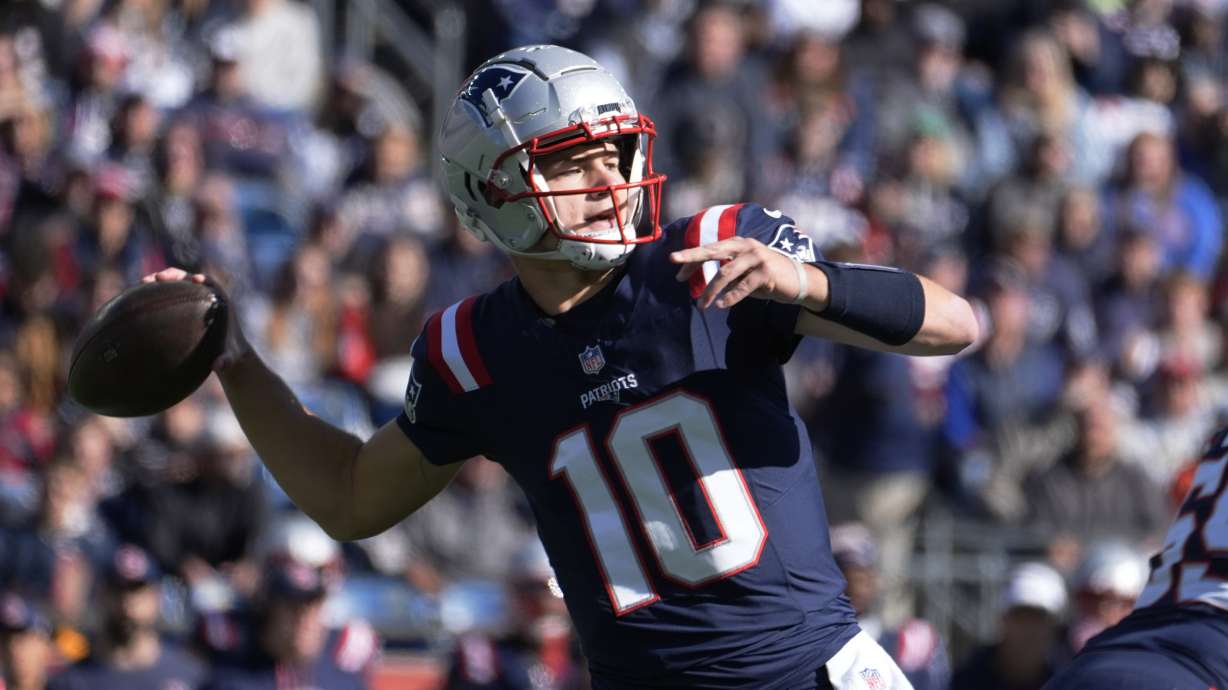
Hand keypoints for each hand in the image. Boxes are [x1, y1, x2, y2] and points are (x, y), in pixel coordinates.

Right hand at [142, 268, 251, 370]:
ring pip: (175, 284)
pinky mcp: (183, 305)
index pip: (212, 284)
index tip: (195, 279)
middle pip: (189, 278)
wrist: (226, 353)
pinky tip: (138, 299)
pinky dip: (155, 294)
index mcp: (221, 302)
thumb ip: (226, 361)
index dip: (204, 279)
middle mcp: (206, 296)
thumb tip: (218, 367)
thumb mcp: (229, 358)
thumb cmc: (229, 354)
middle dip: (174, 275)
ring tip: (143, 283)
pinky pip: (168, 295)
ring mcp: (193, 299)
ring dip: (160, 280)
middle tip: (159, 277)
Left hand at [670, 237, 807, 308]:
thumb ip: (728, 274)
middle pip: (714, 250)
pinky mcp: (766, 272)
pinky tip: (721, 305)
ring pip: (726, 273)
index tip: (678, 274)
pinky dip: (731, 297)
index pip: (710, 249)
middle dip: (692, 256)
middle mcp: (746, 246)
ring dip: (710, 290)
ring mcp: (757, 257)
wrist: (799, 281)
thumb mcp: (745, 273)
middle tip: (673, 260)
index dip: (692, 259)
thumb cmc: (767, 277)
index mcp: (738, 244)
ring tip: (701, 306)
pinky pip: (744, 286)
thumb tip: (704, 285)